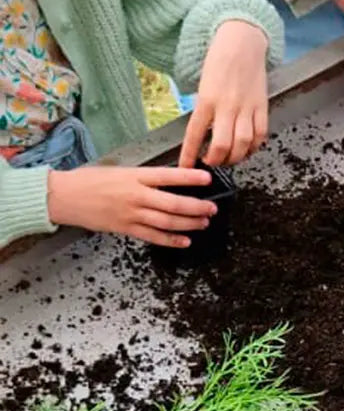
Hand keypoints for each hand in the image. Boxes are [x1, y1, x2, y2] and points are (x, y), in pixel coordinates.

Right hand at [47, 166, 215, 247]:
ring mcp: (131, 214)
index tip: (208, 178)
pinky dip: (172, 240)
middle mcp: (136, 195)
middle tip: (212, 208)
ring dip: (189, 223)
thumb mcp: (119, 170)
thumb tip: (170, 181)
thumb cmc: (91, 181)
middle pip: (174, 203)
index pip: (168, 175)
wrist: (64, 196)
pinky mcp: (126, 228)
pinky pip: (154, 236)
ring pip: (167, 221)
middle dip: (197, 207)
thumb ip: (144, 177)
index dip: (190, 177)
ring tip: (203, 222)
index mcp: (135, 176)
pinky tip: (185, 240)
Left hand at [180, 20, 268, 168]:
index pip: (195, 134)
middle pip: (221, 145)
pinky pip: (260, 135)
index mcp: (207, 99)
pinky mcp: (262, 106)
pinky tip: (248, 149)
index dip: (189, 154)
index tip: (186, 167)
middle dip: (216, 160)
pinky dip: (254, 147)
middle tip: (212, 163)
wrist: (242, 42)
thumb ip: (204, 109)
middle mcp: (227, 106)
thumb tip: (203, 134)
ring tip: (230, 159)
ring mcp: (246, 107)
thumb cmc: (219, 62)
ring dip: (235, 157)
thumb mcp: (204, 85)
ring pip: (242, 144)